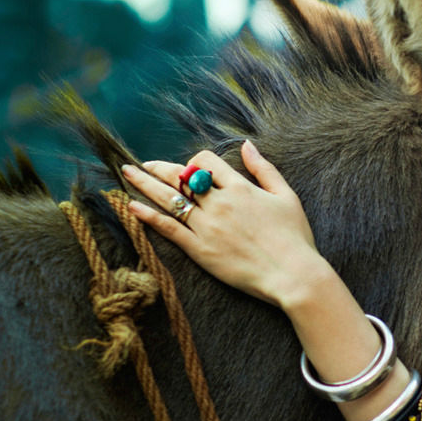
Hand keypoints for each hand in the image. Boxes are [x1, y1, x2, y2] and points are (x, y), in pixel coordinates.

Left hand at [124, 141, 327, 307]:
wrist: (293, 275)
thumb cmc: (294, 237)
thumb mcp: (286, 196)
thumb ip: (264, 169)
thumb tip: (247, 145)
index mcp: (240, 187)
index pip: (206, 160)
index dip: (195, 161)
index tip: (191, 169)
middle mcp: (219, 203)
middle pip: (180, 177)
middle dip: (159, 168)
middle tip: (142, 165)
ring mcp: (207, 227)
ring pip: (168, 199)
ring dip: (144, 184)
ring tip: (127, 174)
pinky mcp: (200, 250)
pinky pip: (168, 229)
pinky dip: (148, 216)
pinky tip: (132, 207)